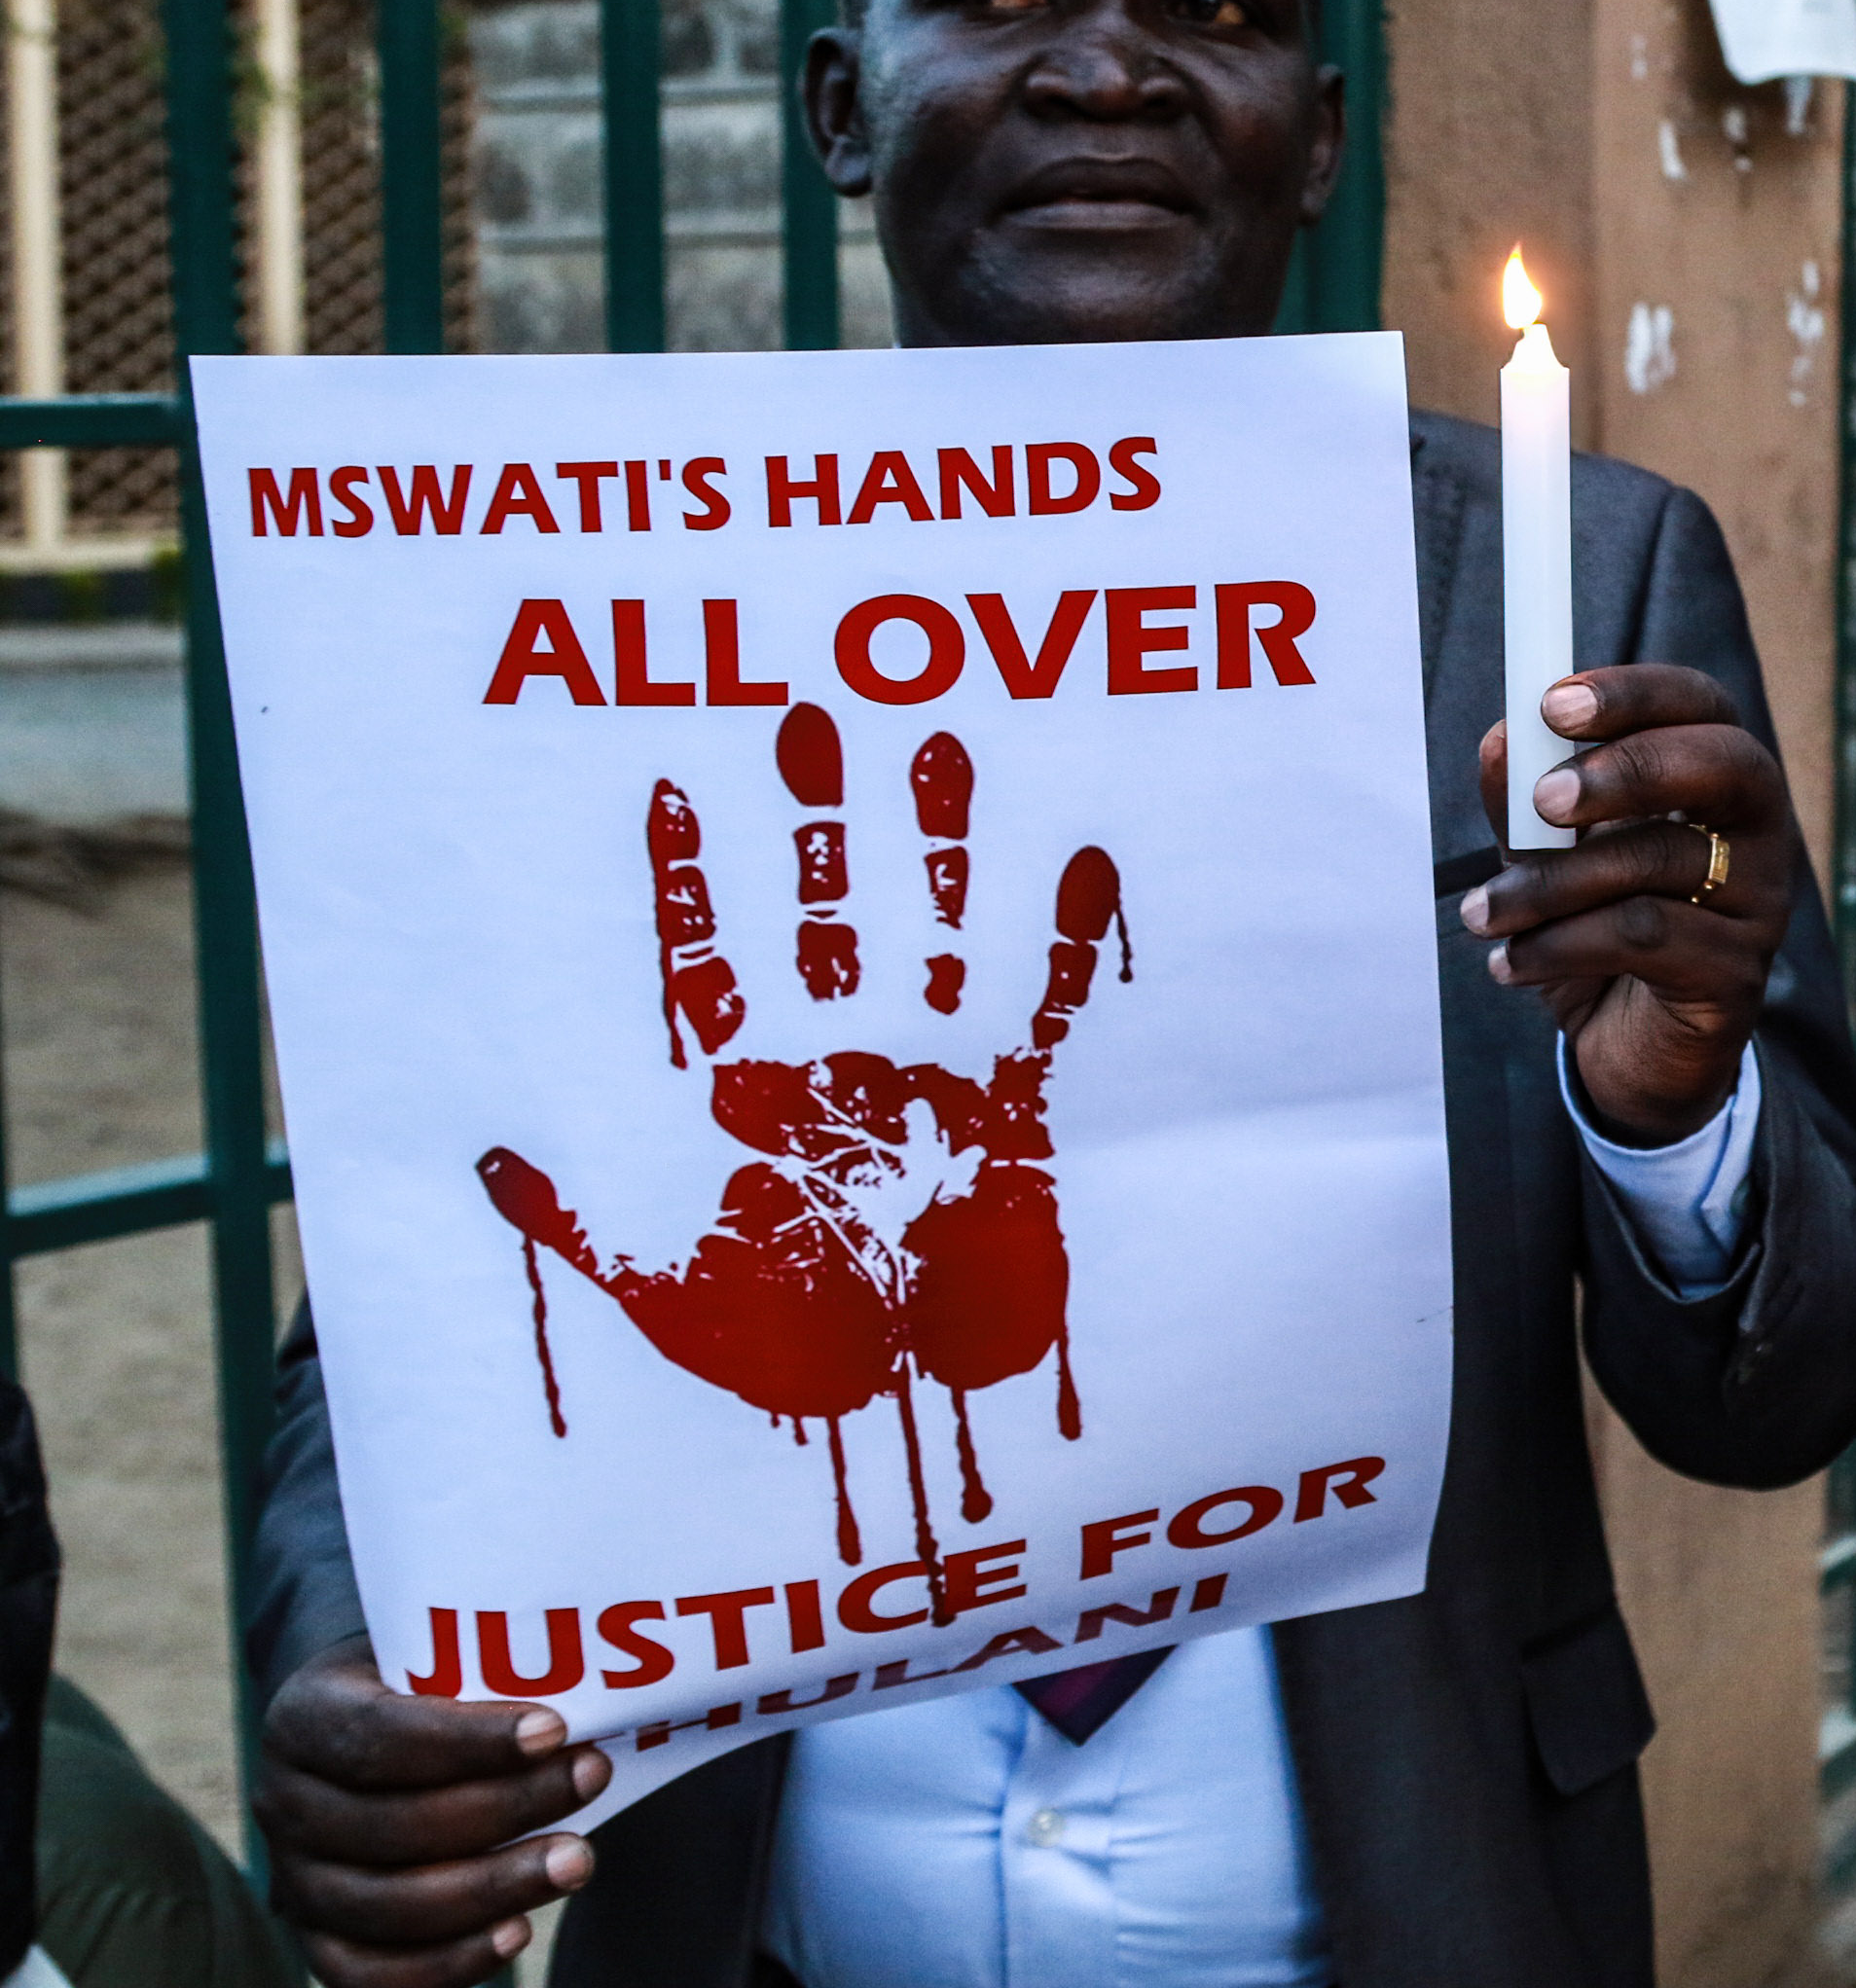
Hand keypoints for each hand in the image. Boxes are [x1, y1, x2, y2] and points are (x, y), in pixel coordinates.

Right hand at [254, 1638, 602, 1987]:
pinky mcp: (316, 1936)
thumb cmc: (421, 1682)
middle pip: (393, 1825)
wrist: (365, 1723)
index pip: (380, 1736)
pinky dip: (445, 1963)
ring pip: (386, 1906)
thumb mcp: (431, 1650)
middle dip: (506, 1809)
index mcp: (303, 1716)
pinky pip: (366, 1973)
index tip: (555, 1730)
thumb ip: (484, 1667)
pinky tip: (516, 1931)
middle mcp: (282, 1801)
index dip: (468, 1740)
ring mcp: (293, 1877)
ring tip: (579, 1859)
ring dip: (493, 1889)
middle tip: (592, 1779)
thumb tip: (595, 1685)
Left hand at [473, 703, 1128, 1573]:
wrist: (907, 1418)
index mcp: (747, 1094)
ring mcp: (928, 1076)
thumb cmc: (783, 1362)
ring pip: (932, 932)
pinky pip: (1042, 1004)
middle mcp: (836, 1063)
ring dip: (935, 846)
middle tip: (808, 717)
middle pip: (823, 914)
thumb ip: (579, 1225)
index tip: (673, 787)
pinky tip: (1085, 857)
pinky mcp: (1013, 1107)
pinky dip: (1066, 936)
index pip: (706, 962)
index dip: (691, 882)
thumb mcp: (655, 1296)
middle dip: (817, 823)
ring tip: (939, 743)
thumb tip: (490, 1157)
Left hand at [1463, 667, 1794, 1144]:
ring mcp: (1758, 903)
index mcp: (1716, 779)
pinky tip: (1513, 962)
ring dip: (1553, 883)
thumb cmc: (1599, 933)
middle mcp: (1759, 831)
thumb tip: (1500, 740)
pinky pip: (1647, 938)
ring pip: (1662, 860)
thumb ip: (1525, 803)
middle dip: (1628, 768)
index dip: (1634, 693)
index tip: (1552, 703)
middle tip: (1543, 800)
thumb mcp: (1549, 861)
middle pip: (1726, 763)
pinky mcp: (1736, 974)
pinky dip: (1562, 944)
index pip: (1701, 705)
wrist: (1631, 1054)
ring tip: (1484, 911)